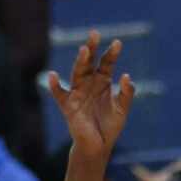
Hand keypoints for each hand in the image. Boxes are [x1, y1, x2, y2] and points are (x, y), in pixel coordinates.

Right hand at [47, 31, 133, 160]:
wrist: (99, 146)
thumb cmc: (110, 126)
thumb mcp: (122, 109)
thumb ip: (127, 93)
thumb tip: (127, 76)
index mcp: (103, 82)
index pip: (106, 63)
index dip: (111, 53)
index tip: (118, 43)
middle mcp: (89, 84)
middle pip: (89, 62)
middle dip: (92, 48)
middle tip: (94, 34)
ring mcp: (78, 93)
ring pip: (77, 73)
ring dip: (80, 61)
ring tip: (84, 50)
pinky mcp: (68, 106)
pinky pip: (60, 94)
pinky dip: (55, 86)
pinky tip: (53, 76)